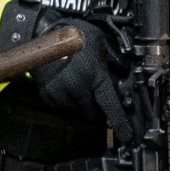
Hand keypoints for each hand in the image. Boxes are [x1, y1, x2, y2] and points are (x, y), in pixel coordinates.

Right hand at [15, 10, 131, 140]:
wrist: (43, 34)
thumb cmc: (73, 36)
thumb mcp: (101, 43)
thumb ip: (112, 61)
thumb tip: (123, 74)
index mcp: (95, 75)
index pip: (110, 105)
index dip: (120, 122)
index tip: (126, 136)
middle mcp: (78, 88)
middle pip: (92, 112)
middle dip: (95, 107)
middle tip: (93, 94)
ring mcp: (61, 93)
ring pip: (75, 108)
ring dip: (78, 101)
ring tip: (75, 82)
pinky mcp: (47, 95)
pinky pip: (60, 104)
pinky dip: (63, 98)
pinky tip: (63, 82)